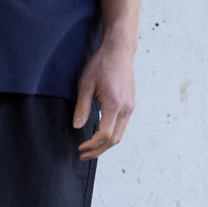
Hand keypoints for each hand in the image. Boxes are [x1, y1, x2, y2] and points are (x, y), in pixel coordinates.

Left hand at [72, 41, 135, 160]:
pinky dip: (110, 136)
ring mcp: (130, 107)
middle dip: (97, 150)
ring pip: (119, 135)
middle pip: (114, 140)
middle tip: (83, 155)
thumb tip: (77, 127)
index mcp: (115, 104)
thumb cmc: (101, 64)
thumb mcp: (85, 85)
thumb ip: (82, 108)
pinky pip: (121, 127)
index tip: (80, 148)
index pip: (104, 134)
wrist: (119, 50)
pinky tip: (99, 137)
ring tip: (89, 149)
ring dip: (104, 145)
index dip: (92, 145)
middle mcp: (126, 108)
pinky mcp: (130, 105)